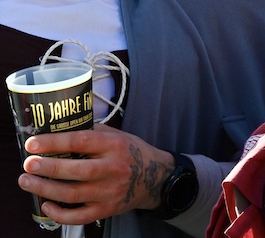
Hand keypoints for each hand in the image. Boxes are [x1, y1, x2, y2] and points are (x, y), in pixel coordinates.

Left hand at [18, 123, 173, 225]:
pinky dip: (59, 213)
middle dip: (48, 167)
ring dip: (45, 189)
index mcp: (115, 146)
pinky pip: (78, 216)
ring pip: (72, 194)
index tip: (33, 143)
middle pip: (76, 170)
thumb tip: (60, 130)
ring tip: (27, 181)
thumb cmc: (132, 153)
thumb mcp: (119, 136)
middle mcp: (113, 169)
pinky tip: (46, 204)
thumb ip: (94, 133)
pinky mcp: (107, 210)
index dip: (55, 142)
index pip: (81, 142)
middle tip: (28, 164)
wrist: (155, 178)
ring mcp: (110, 192)